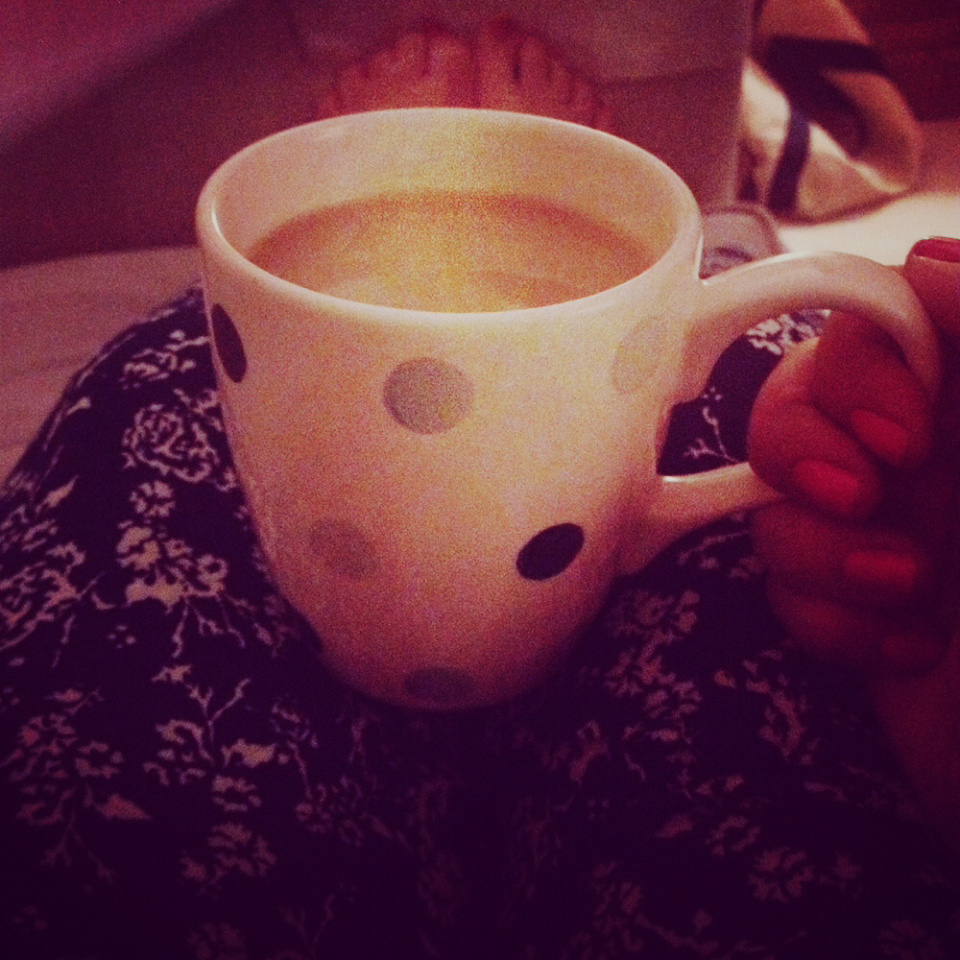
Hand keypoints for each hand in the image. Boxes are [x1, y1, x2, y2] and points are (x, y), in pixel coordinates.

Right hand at [748, 237, 959, 845]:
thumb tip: (925, 262)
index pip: (877, 328)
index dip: (861, 367)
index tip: (906, 434)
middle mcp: (920, 459)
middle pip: (791, 402)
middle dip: (805, 452)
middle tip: (863, 497)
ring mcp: (875, 533)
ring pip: (768, 500)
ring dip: (822, 553)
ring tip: (908, 595)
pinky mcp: (842, 607)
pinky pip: (776, 586)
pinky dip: (830, 622)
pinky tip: (906, 653)